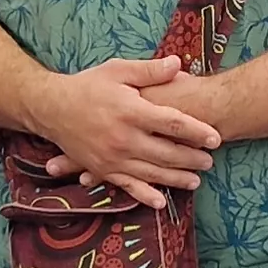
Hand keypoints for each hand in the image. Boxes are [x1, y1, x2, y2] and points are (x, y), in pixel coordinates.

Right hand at [28, 57, 220, 207]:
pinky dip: (144, 195)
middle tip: (210, 161)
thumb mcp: (118, 70)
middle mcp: (123, 138)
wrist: (51, 107)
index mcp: (131, 111)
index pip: (172, 123)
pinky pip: (127, 186)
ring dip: (176, 179)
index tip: (215, 137)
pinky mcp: (102, 169)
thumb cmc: (88, 86)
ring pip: (151, 173)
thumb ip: (149, 70)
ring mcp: (112, 157)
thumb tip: (179, 64)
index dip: (197, 131)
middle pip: (166, 152)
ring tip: (196, 181)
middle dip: (191, 159)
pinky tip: (160, 202)